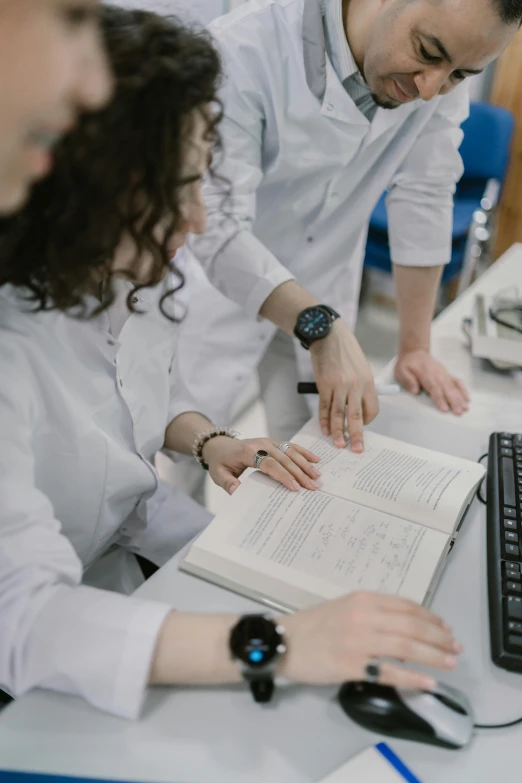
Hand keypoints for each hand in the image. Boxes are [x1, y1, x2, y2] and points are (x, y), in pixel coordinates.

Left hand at [203, 436, 320, 494]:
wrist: (220, 445)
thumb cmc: (221, 462)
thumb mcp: (218, 474)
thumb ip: (227, 483)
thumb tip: (237, 491)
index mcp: (248, 452)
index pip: (269, 464)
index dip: (283, 475)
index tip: (295, 487)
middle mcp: (261, 444)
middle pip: (284, 459)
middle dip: (299, 473)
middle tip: (312, 486)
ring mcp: (269, 441)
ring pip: (290, 451)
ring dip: (305, 463)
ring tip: (317, 476)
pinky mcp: (274, 442)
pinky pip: (291, 446)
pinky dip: (304, 452)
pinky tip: (316, 459)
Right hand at [279, 591, 460, 690]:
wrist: (283, 642)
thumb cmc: (313, 625)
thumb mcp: (345, 607)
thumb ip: (372, 613)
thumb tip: (404, 625)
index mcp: (363, 599)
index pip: (407, 606)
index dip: (431, 618)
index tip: (445, 628)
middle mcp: (364, 616)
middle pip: (413, 626)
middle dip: (439, 637)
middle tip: (455, 647)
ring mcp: (359, 641)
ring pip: (407, 647)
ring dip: (434, 655)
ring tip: (450, 663)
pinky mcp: (352, 665)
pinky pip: (390, 672)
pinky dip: (413, 677)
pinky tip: (429, 682)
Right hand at [309, 320, 378, 451]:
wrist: (329, 335)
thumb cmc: (346, 351)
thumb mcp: (361, 368)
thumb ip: (362, 387)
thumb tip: (359, 407)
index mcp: (367, 382)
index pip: (371, 409)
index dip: (367, 421)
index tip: (361, 426)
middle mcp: (354, 386)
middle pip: (356, 417)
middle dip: (356, 435)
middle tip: (356, 449)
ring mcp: (338, 386)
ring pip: (338, 415)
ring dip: (337, 432)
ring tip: (338, 444)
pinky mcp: (323, 385)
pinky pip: (324, 407)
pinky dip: (323, 420)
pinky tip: (325, 430)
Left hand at [395, 349, 469, 414]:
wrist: (415, 352)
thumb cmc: (407, 364)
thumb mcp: (401, 370)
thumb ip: (408, 380)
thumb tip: (415, 391)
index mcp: (426, 374)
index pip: (434, 388)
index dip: (440, 398)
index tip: (444, 408)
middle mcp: (437, 374)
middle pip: (447, 388)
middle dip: (454, 401)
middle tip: (458, 412)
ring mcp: (444, 374)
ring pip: (454, 386)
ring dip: (460, 397)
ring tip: (465, 408)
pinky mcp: (447, 374)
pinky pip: (457, 382)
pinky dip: (463, 390)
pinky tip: (467, 399)